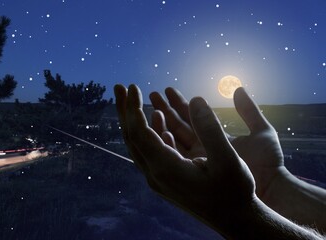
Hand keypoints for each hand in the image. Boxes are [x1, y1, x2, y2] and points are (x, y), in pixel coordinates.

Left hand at [114, 84, 256, 235]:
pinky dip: (151, 131)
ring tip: (133, 98)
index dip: (133, 108)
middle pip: (132, 137)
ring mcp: (159, 177)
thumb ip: (211, 129)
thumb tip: (196, 99)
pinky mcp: (166, 177)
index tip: (133, 86)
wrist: (236, 220)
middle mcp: (156, 175)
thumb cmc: (234, 192)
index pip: (139, 133)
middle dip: (125, 110)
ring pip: (140, 143)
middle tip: (120, 86)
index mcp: (166, 169)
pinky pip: (152, 150)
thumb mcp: (228, 160)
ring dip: (136, 119)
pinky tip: (158, 119)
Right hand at [150, 87, 283, 199]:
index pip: (193, 116)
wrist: (272, 193)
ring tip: (150, 108)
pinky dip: (167, 142)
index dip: (179, 102)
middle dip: (164, 110)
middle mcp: (205, 148)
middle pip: (179, 126)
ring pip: (174, 139)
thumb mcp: (262, 132)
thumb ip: (249, 110)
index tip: (168, 89)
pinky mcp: (196, 172)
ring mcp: (199, 161)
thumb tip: (237, 88)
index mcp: (216, 138)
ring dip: (161, 123)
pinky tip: (158, 130)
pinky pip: (177, 155)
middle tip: (152, 95)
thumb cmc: (269, 163)